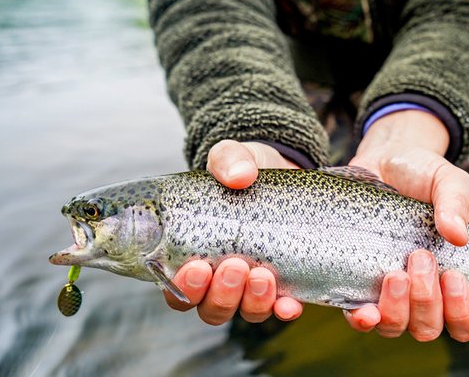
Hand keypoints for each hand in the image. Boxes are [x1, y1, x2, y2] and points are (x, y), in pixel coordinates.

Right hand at [163, 140, 303, 324]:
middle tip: (234, 265)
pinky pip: (282, 308)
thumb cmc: (246, 171)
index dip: (184, 289)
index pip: (177, 290)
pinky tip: (290, 305)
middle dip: (221, 294)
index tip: (197, 267)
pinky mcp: (285, 283)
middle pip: (211, 308)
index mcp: (194, 254)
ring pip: (245, 312)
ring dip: (252, 302)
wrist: (285, 171)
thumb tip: (239, 175)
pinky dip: (284, 310)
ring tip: (262, 275)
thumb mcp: (233, 157)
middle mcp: (220, 279)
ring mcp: (253, 285)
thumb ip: (228, 159)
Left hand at [344, 109, 468, 341]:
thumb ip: (457, 203)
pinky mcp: (355, 282)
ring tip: (394, 273)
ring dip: (397, 309)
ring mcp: (388, 292)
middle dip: (426, 300)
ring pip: (394, 326)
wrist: (384, 160)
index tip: (454, 277)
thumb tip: (458, 235)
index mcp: (452, 278)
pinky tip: (364, 309)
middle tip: (420, 257)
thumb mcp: (448, 181)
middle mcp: (421, 292)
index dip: (463, 312)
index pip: (466, 321)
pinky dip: (361, 318)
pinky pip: (357, 314)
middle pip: (428, 327)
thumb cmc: (424, 175)